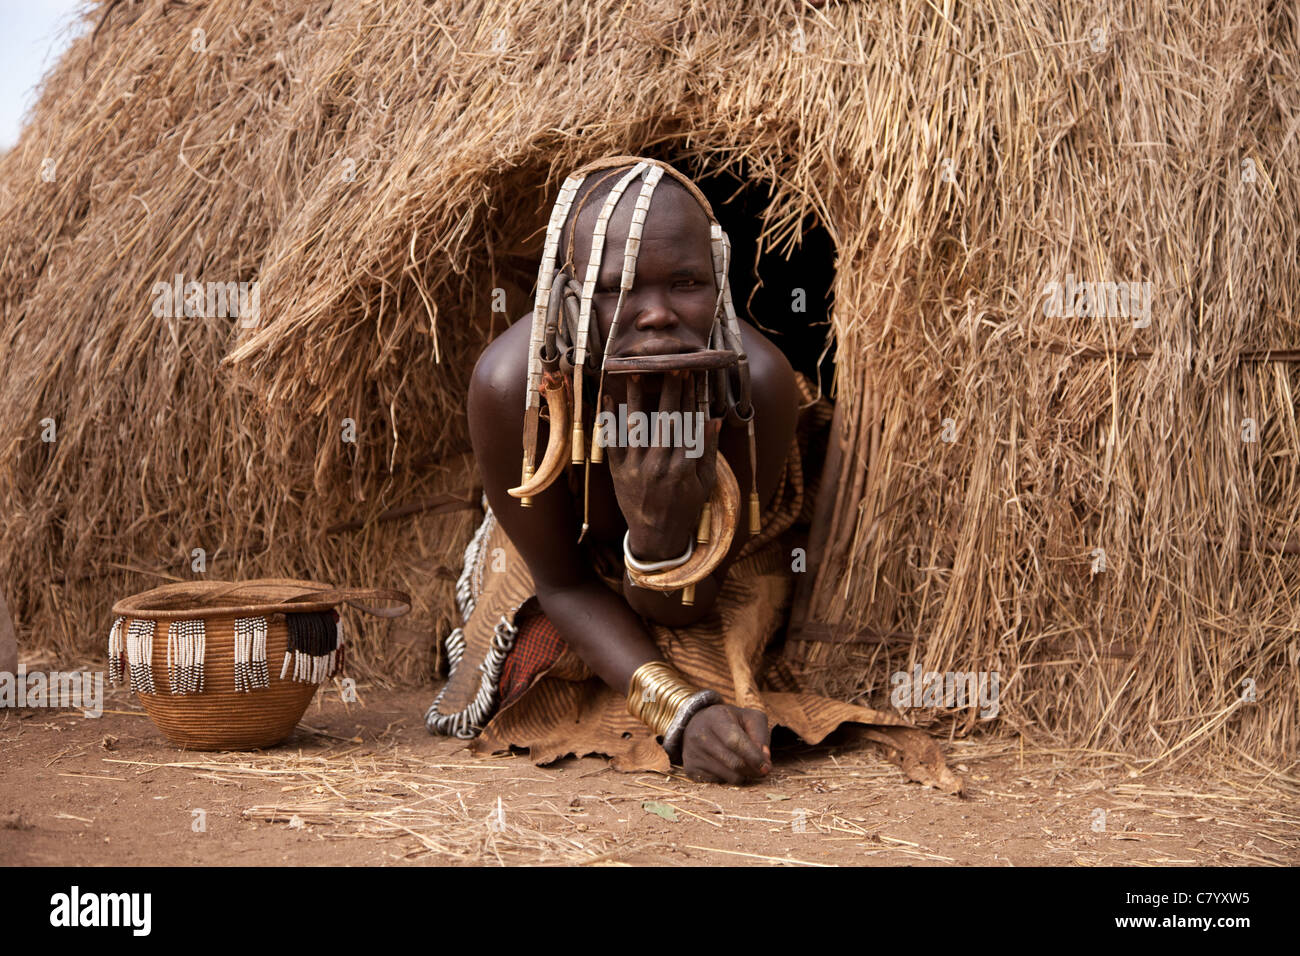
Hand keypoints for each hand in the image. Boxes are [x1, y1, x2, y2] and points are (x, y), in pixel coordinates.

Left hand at [602, 371, 721, 559]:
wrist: (656, 535)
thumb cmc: (685, 507)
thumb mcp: (705, 482)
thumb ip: (708, 450)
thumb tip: (714, 418)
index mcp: (684, 467)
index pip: (689, 423)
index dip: (690, 397)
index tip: (692, 375)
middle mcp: (660, 465)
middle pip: (666, 420)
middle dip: (670, 391)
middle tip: (673, 366)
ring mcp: (637, 467)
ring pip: (638, 426)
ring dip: (638, 398)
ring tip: (637, 373)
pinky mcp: (619, 471)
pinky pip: (612, 442)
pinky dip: (609, 420)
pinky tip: (608, 398)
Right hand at [679, 704, 770, 783]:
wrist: (697, 724)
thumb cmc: (729, 721)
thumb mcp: (748, 718)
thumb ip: (761, 734)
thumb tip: (765, 759)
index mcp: (715, 718)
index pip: (735, 741)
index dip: (754, 757)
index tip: (767, 767)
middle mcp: (699, 735)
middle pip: (734, 763)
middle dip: (753, 769)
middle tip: (761, 770)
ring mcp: (692, 753)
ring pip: (729, 777)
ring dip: (743, 775)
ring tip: (744, 764)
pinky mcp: (690, 769)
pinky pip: (719, 783)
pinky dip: (729, 778)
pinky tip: (727, 766)